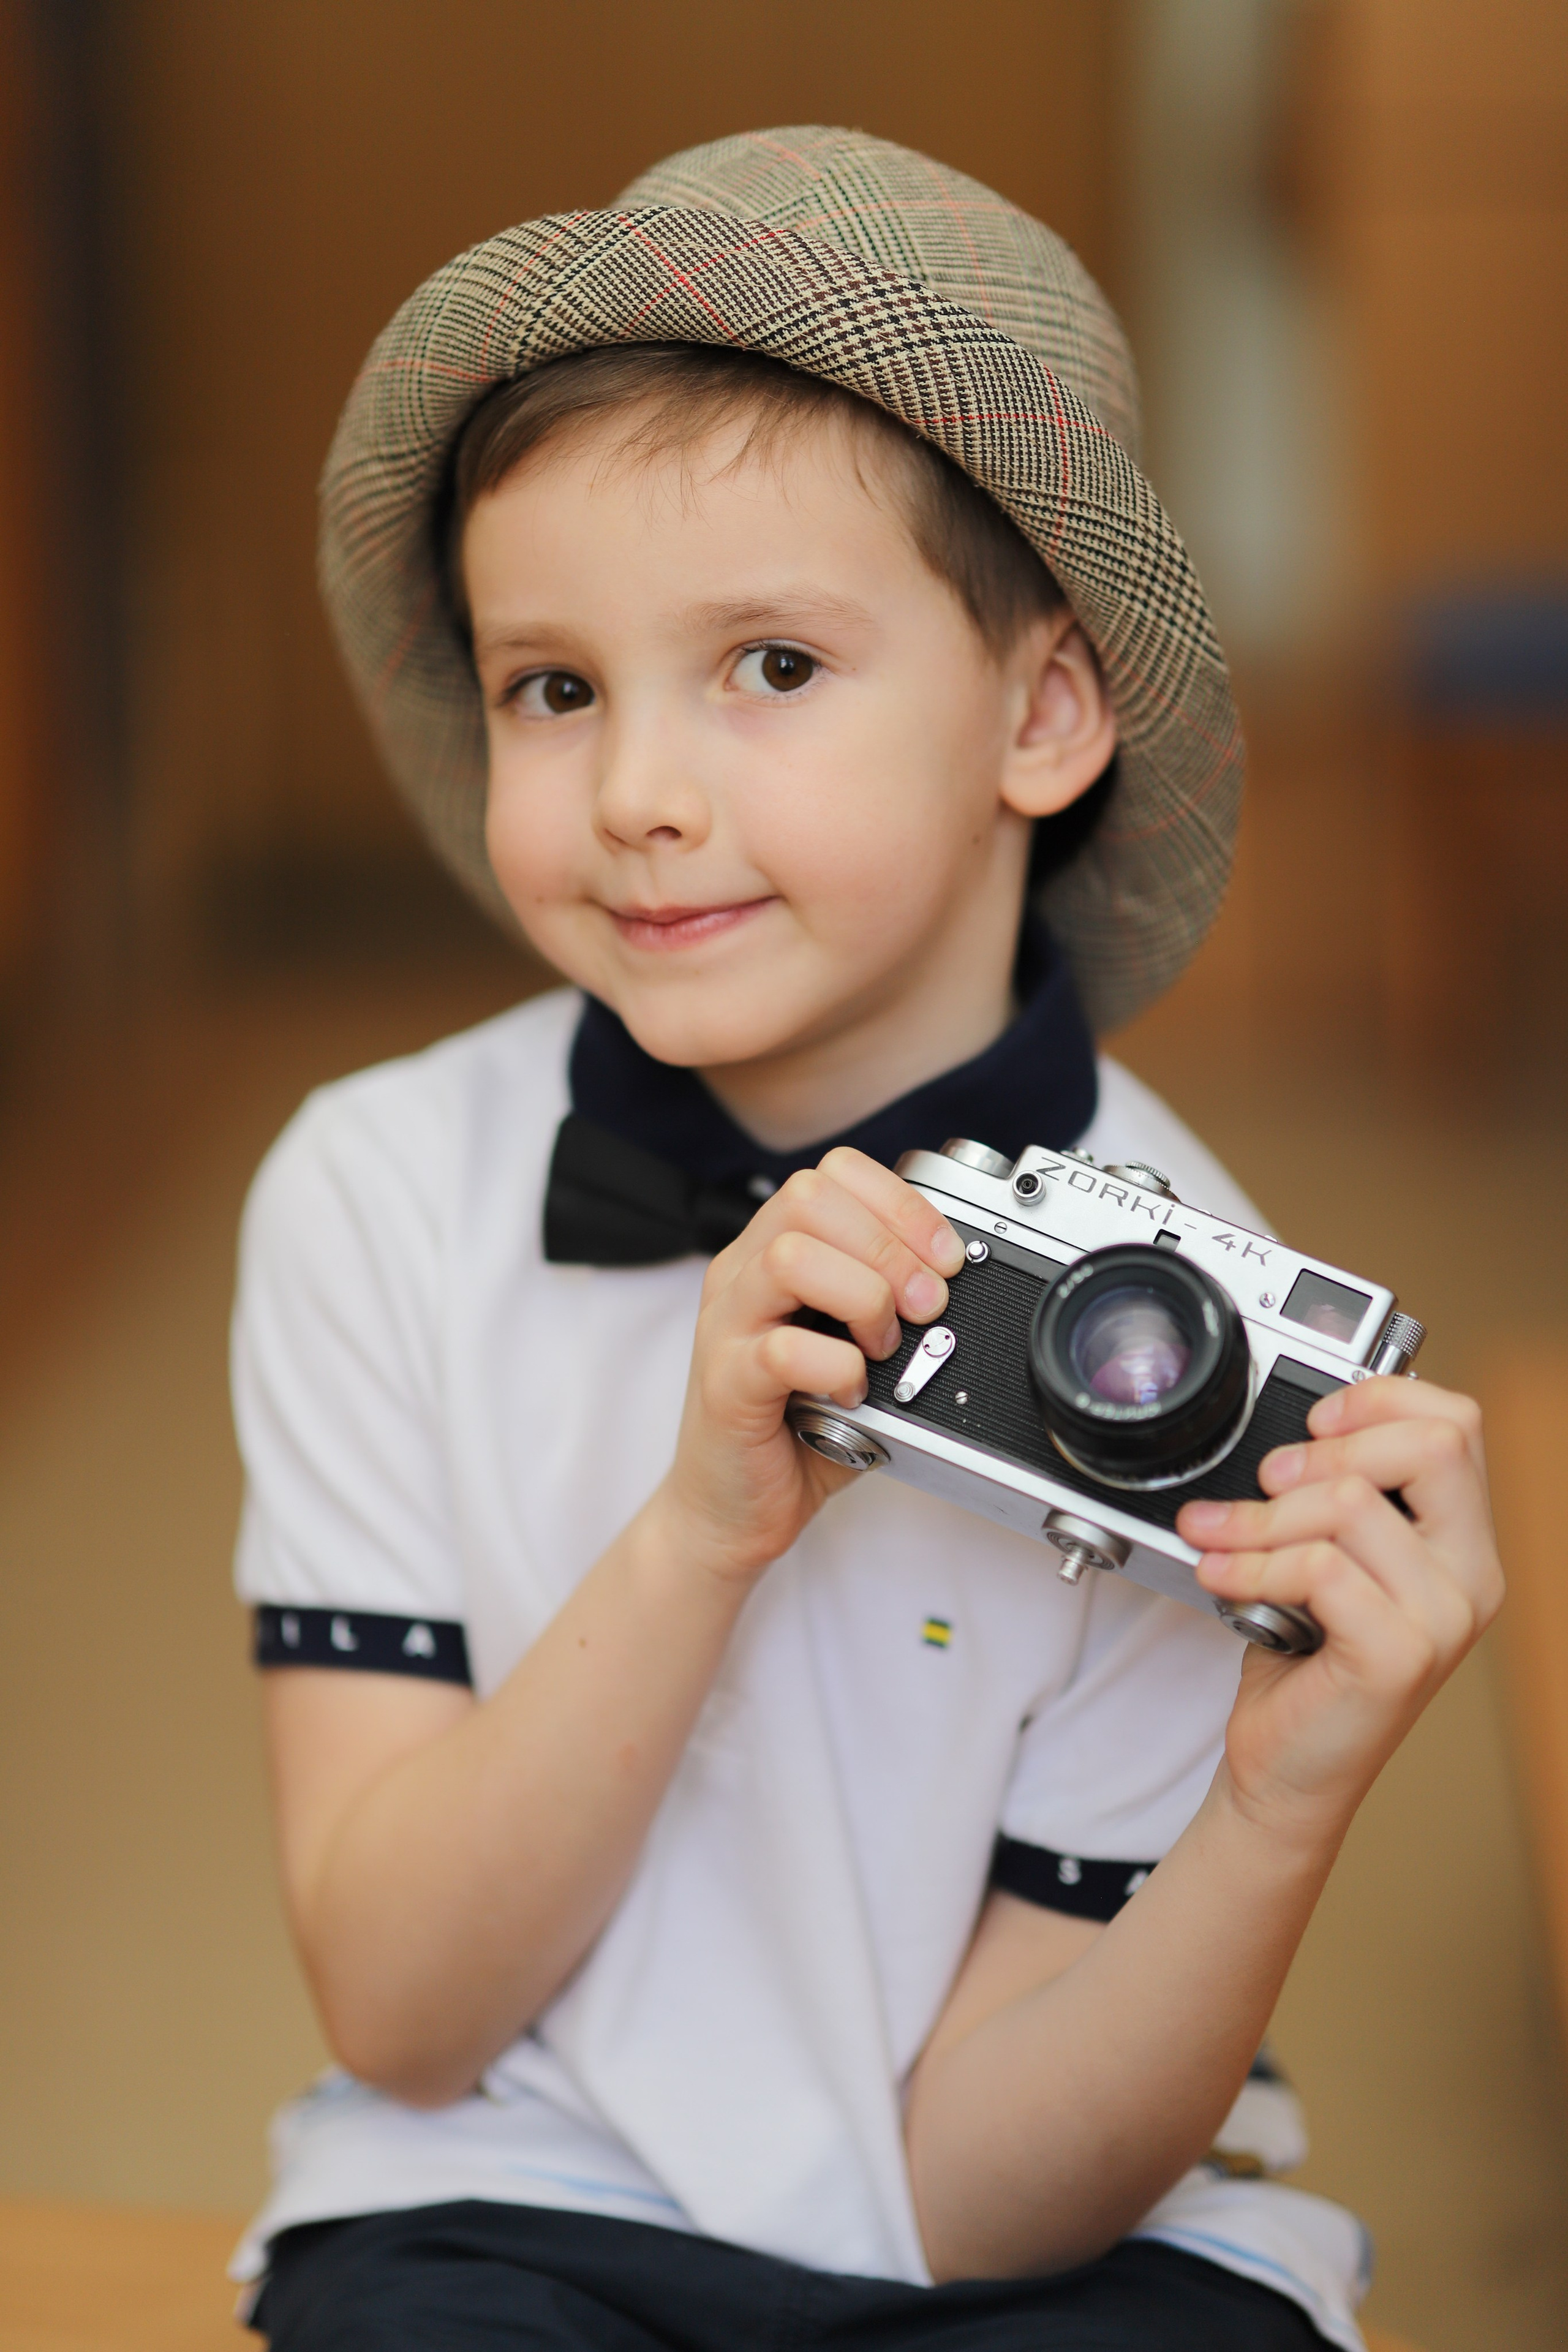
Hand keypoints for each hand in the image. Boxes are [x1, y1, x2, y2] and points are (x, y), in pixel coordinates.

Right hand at [658, 1148, 964, 1583]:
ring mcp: (727, 1326)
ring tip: (883, 1345)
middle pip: (809, 1197)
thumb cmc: (798, 1427)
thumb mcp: (855, 1348)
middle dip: (890, 1246)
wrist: (733, 1509)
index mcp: (772, 1250)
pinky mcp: (726, 1384)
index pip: (833, 1174)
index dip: (902, 1203)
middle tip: (924, 1305)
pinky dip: (837, 1367)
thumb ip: (891, 1305)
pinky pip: (782, 1350)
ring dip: (863, 1296)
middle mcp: (742, 1275)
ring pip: (790, 1257)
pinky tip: (853, 1391)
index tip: (945, 1256)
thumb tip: (958, 1279)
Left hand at [1176, 1377, 1503, 1842]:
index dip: (1381, 1400)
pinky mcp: (1398, 1656)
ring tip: (1217, 1535)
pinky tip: (1222, 1575)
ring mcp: (1443, 1619)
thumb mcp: (1332, 1558)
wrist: (1290, 1771)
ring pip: (1352, 1504)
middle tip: (1267, 1480)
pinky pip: (1319, 1567)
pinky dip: (1253, 1563)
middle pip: (1431, 1446)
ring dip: (1261, 1514)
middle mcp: (1472, 1577)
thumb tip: (1298, 1431)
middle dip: (1328, 1449)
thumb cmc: (1306, 1661)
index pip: (1457, 1424)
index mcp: (1463, 1542)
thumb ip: (1341, 1497)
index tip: (1316, 1423)